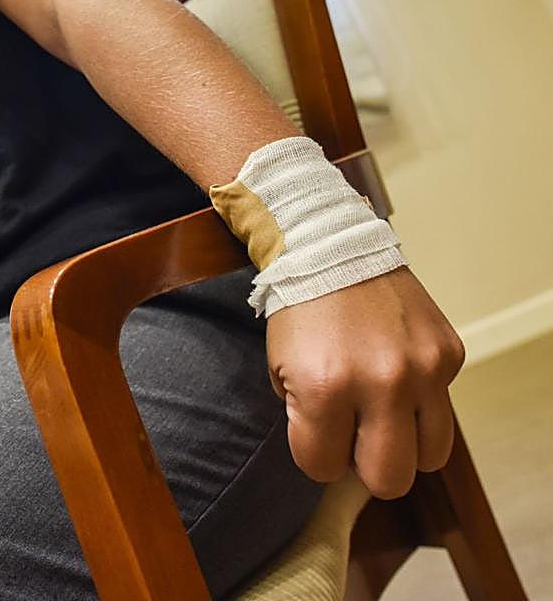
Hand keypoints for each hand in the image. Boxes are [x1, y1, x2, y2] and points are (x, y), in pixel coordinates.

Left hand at [265, 267, 465, 498]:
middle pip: (388, 479)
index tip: (315, 434)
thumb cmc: (299, 312)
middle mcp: (381, 382)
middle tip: (352, 437)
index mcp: (324, 387)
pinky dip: (419, 404)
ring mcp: (422, 369)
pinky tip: (395, 374)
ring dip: (403, 446)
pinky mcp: (448, 354)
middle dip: (365, 466)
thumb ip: (306, 420)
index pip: (324, 467)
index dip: (316, 456)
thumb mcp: (280, 369)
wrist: (331, 249)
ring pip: (430, 457)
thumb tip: (337, 456)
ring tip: (380, 417)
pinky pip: (442, 409)